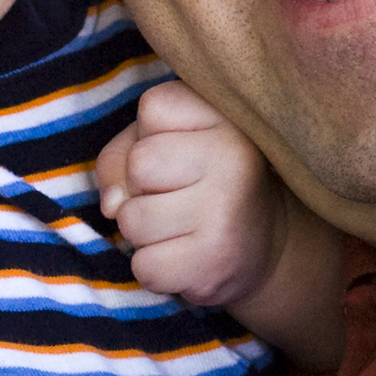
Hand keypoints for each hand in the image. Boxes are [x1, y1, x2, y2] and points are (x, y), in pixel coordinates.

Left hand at [96, 80, 284, 306]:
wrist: (263, 247)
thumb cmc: (201, 185)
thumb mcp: (165, 145)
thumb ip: (123, 153)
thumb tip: (111, 203)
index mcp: (227, 116)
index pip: (154, 106)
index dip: (152, 134)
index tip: (184, 153)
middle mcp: (234, 156)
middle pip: (137, 165)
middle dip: (140, 188)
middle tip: (178, 197)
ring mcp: (226, 210)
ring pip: (132, 219)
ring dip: (143, 233)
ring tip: (181, 228)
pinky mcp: (215, 260)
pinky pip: (144, 266)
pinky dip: (154, 268)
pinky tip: (185, 257)